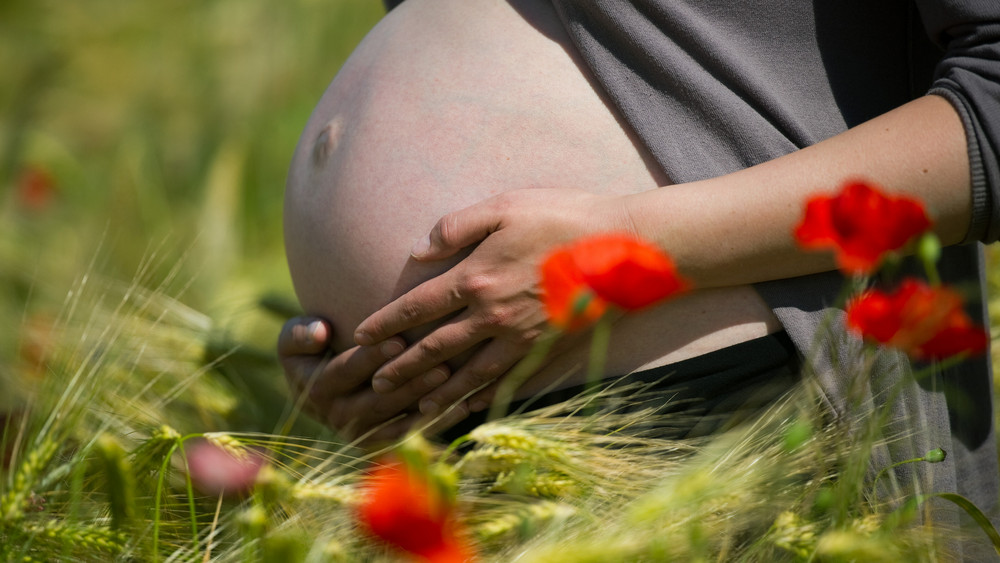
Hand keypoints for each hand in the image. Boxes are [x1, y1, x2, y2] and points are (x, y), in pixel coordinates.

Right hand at [277, 316, 470, 442]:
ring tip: (452, 379)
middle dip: (409, 382)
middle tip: (439, 364)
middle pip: (378, 399)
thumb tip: (319, 332)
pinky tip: (463, 405)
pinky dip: (438, 422)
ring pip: (398, 419)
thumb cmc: (312, 350)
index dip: (371, 356)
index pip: (347, 371)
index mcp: (316, 390)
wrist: (320, 384)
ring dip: (427, 401)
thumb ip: (300, 333)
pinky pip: (413, 435)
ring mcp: (362, 434)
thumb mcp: (294, 339)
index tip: (399, 339)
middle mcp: (338, 418)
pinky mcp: (382, 445)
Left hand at [353, 188, 633, 415]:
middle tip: (376, 383)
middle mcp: (491, 315)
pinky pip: (508, 382)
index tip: (362, 336)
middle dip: (402, 368)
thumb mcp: (505, 206)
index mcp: (475, 277)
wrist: (624, 249)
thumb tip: (418, 250)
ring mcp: (519, 338)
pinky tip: (470, 408)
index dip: (386, 323)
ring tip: (415, 408)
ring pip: (467, 375)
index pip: (417, 307)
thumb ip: (457, 226)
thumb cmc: (564, 218)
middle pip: (435, 349)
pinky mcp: (546, 351)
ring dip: (437, 393)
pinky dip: (485, 398)